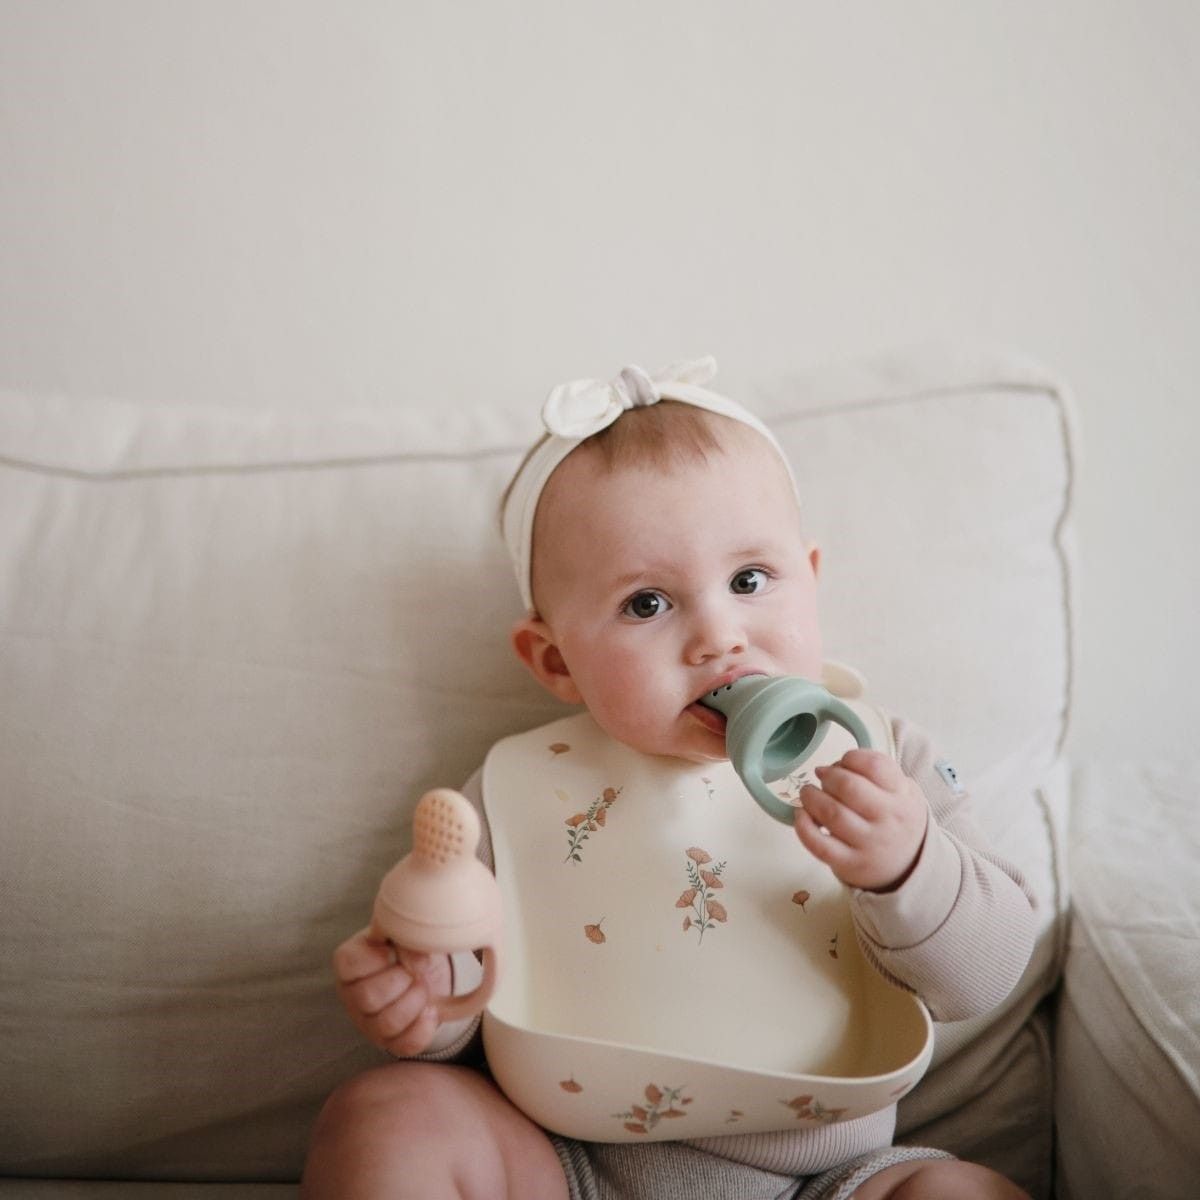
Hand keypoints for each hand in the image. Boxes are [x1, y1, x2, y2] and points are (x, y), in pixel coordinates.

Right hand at [332, 927, 453, 1055]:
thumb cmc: (406, 945)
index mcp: (349, 962)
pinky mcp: (388, 1041)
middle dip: (402, 981)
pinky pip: (404, 1045)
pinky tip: (432, 1010)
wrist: (423, 968)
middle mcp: (352, 995)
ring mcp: (368, 1022)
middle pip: (368, 997)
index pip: (348, 963)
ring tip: (425, 988)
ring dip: (415, 1002)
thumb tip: (419, 961)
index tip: (395, 950)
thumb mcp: (404, 931)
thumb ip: (407, 935)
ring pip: (386, 1023)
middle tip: (418, 971)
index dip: (378, 957)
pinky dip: (424, 1027)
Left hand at [795, 749, 927, 890]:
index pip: (874, 766)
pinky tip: (802, 815)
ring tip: (808, 793)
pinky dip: (804, 827)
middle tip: (823, 776)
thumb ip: (878, 769)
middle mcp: (888, 820)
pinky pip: (820, 845)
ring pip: (832, 814)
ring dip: (811, 797)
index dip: (851, 758)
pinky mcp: (849, 864)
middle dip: (829, 776)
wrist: (908, 866)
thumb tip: (836, 764)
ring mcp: (868, 844)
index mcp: (901, 795)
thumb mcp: (903, 789)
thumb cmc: (895, 819)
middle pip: (849, 787)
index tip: (844, 761)